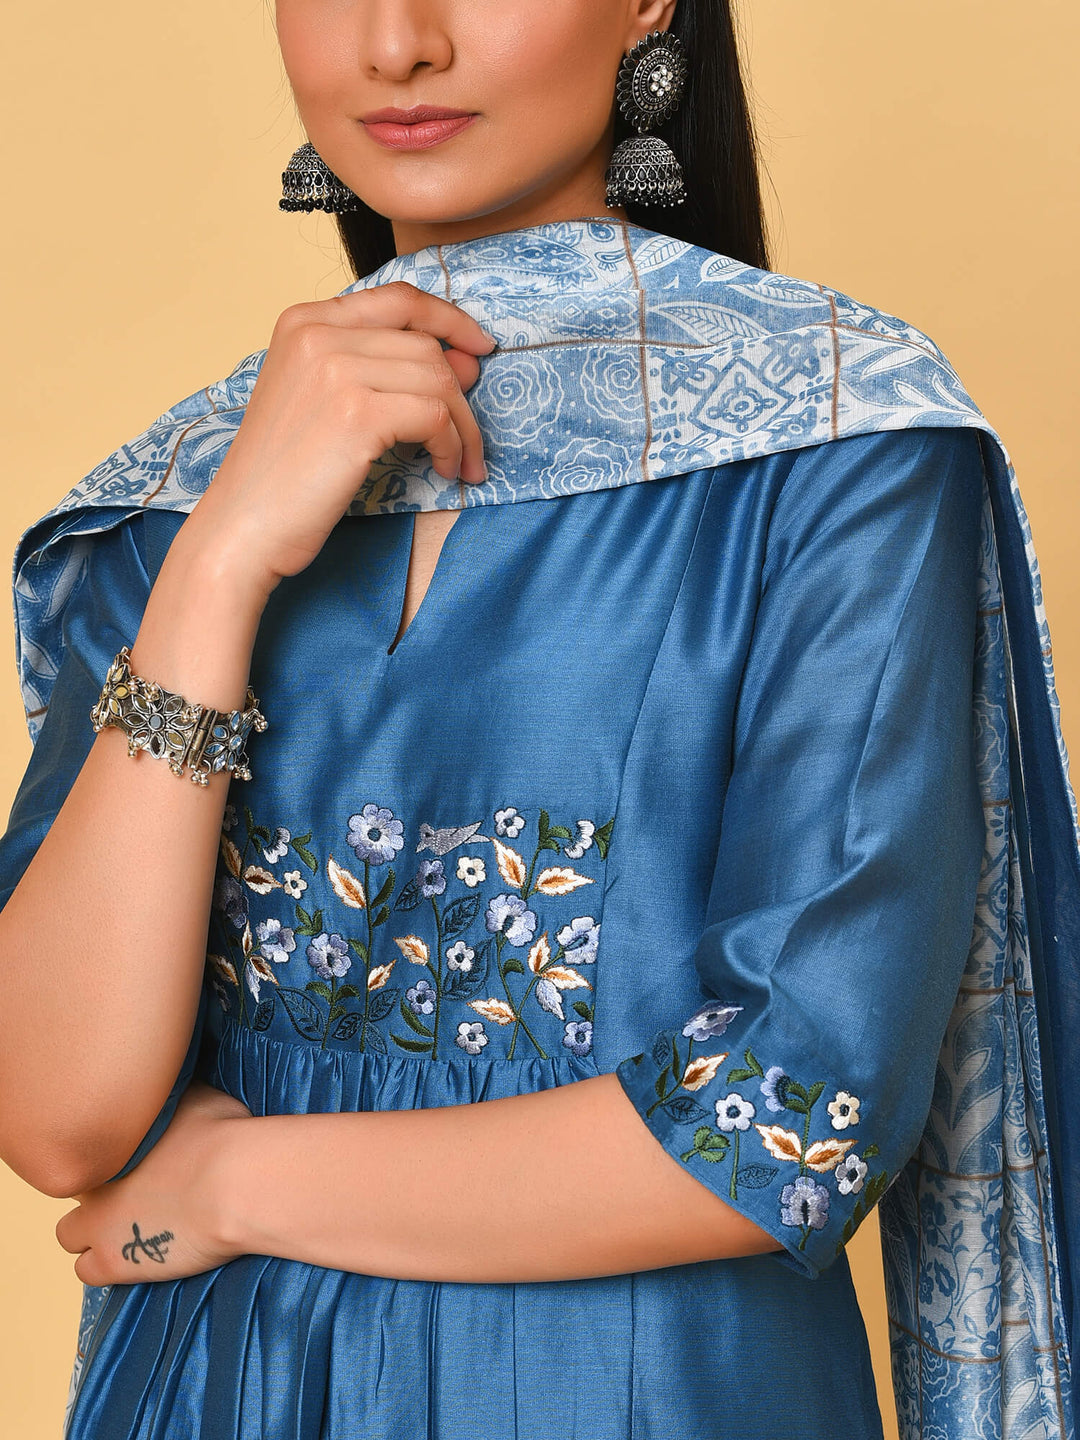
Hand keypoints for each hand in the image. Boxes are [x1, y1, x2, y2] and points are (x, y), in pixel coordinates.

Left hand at [54, 1080, 254, 1286]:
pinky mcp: (111, 1261)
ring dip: (93, 1234)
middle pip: (76, 1190)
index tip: (136, 1164)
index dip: (112, 1158)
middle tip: (135, 1195)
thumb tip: (171, 1097)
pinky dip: (106, 1265)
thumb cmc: (223, 1136)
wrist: (232, 1184)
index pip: (87, 1150)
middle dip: (98, 1193)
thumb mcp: (197, 1097)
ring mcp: (97, 1223)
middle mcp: (95, 1179)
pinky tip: (135, 1256)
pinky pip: (86, 1270)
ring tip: (129, 1231)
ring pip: (67, 1234)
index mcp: (111, 1140)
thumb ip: (171, 1102)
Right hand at [185, 282, 496, 597]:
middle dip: (461, 393)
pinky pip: (436, 415)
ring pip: (439, 380)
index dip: (449, 320)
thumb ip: (378, 370)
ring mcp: (336, 368)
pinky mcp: (357, 412)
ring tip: (461, 463)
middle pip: (425, 345)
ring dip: (463, 427)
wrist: (243, 526)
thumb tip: (464, 361)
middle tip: (471, 436)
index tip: (479, 347)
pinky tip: (446, 470)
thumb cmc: (283, 477)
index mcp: (304, 321)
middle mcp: (317, 333)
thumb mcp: (321, 400)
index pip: (398, 300)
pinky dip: (453, 445)